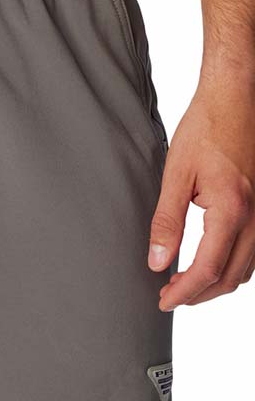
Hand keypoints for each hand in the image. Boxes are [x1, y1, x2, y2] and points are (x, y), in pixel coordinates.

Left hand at [149, 72, 254, 310]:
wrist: (237, 99)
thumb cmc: (205, 129)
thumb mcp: (176, 174)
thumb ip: (166, 221)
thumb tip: (156, 261)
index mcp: (232, 211)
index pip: (208, 269)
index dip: (184, 292)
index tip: (162, 301)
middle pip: (231, 277)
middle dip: (198, 294)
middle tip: (167, 297)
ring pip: (247, 269)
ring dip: (216, 283)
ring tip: (183, 284)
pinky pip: (254, 252)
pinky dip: (233, 267)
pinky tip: (209, 263)